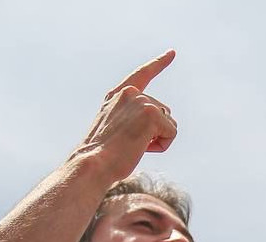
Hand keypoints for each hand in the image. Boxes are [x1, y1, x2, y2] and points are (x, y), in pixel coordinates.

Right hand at [72, 50, 178, 182]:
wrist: (93, 164)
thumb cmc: (102, 157)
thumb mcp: (113, 130)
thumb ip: (130, 118)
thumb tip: (157, 120)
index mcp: (116, 96)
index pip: (142, 75)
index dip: (159, 64)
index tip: (172, 53)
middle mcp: (130, 94)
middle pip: (163, 112)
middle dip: (154, 132)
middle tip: (130, 145)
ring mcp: (141, 101)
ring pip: (169, 124)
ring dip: (157, 140)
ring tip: (133, 148)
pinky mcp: (152, 114)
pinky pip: (172, 133)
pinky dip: (162, 145)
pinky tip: (142, 149)